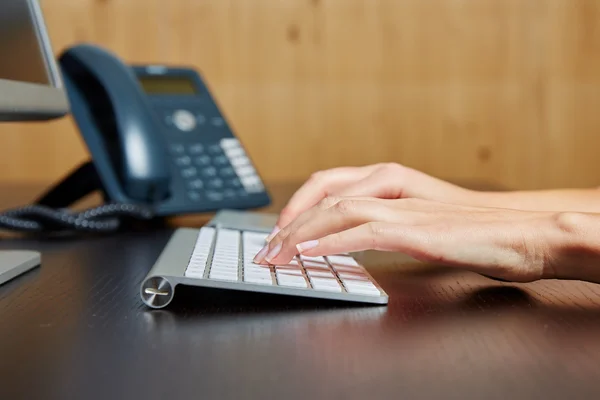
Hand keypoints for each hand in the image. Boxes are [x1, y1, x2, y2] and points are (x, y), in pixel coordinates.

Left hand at [254, 197, 563, 282]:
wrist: (518, 233)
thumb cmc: (471, 230)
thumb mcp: (417, 222)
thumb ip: (384, 223)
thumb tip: (350, 239)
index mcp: (390, 182)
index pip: (329, 186)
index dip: (297, 207)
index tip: (278, 232)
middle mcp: (391, 187)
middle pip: (324, 196)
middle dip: (288, 223)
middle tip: (266, 248)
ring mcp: (402, 207)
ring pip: (336, 210)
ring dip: (300, 233)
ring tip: (276, 253)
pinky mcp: (415, 230)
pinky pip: (363, 233)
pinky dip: (331, 242)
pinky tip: (310, 253)